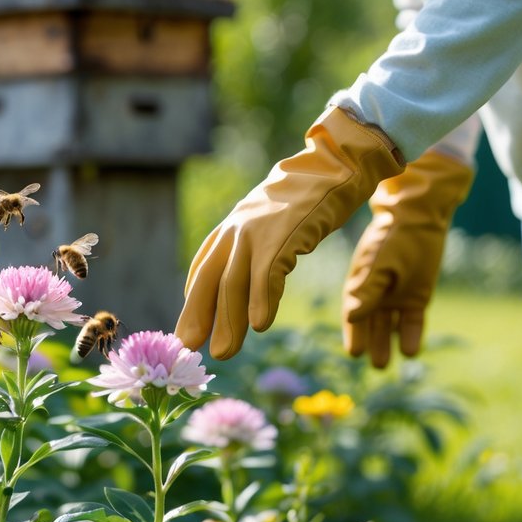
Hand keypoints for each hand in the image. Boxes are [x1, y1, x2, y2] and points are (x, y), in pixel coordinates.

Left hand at [175, 107, 404, 359]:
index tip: (191, 332)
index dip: (195, 303)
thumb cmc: (304, 204)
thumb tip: (241, 284)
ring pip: (234, 282)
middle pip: (209, 278)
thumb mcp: (268, 223)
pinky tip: (260, 325)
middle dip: (199, 315)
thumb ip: (251, 248)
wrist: (331, 170)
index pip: (202, 270)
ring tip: (224, 351)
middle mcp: (237, 229)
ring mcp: (258, 231)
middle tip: (191, 348)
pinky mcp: (284, 234)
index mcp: (231, 228)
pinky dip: (262, 300)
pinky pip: (268, 273)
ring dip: (229, 320)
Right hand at [342, 149, 473, 367]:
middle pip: (371, 326)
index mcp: (360, 284)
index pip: (353, 314)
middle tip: (374, 364)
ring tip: (384, 365)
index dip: (353, 333)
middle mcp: (376, 295)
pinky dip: (410, 336)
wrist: (419, 220)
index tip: (354, 352)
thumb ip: (367, 290)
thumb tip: (351, 317)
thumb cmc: (392, 239)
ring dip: (386, 344)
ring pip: (389, 327)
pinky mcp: (417, 298)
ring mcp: (397, 297)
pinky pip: (412, 323)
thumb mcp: (378, 265)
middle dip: (371, 344)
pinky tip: (409, 352)